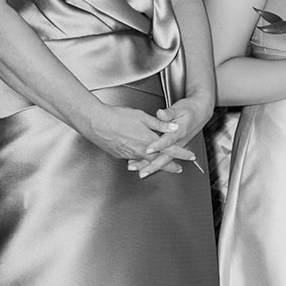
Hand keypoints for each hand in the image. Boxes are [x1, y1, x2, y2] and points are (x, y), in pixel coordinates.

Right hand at [86, 98, 202, 178]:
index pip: (170, 149)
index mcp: (148, 140)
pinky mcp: (120, 155)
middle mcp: (140, 150)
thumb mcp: (141, 116)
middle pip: (159, 161)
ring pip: (146, 162)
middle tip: (178, 169)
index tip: (190, 157)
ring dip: (155, 164)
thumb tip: (173, 128)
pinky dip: (140, 162)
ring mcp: (129, 154)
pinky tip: (139, 160)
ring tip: (160, 166)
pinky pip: (134, 160)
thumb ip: (159, 124)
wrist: (95, 122)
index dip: (181, 153)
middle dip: (170, 166)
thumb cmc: (116, 117)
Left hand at [127, 96, 206, 178]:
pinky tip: (143, 166)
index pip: (168, 140)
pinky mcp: (175, 148)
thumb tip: (161, 114)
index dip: (158, 146)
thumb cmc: (190, 110)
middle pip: (166, 157)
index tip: (148, 150)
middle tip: (142, 172)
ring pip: (164, 160)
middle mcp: (179, 142)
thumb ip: (169, 113)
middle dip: (154, 165)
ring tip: (140, 173)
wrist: (201, 113)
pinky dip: (154, 163)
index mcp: (179, 131)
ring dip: (152, 167)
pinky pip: (164, 158)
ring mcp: (177, 147)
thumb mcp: (180, 108)